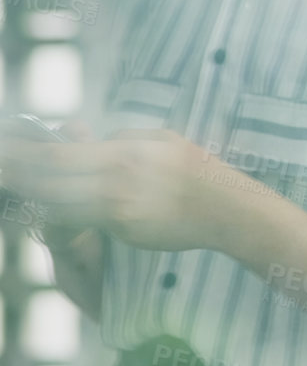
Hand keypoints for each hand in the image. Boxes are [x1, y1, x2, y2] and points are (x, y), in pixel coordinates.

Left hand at [0, 128, 255, 253]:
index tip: (5, 150)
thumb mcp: (163, 140)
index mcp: (122, 152)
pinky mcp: (122, 228)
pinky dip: (60, 216)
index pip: (57, 154)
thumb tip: (92, 138)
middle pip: (48, 178)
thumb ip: (125, 137)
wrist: (225, 207)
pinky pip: (80, 221)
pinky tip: (47, 212)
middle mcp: (114, 178)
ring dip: (33, 197)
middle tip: (1, 169)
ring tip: (16, 190)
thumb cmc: (198, 170)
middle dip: (16, 174)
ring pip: (57, 203)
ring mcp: (116, 206)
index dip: (23, 154)